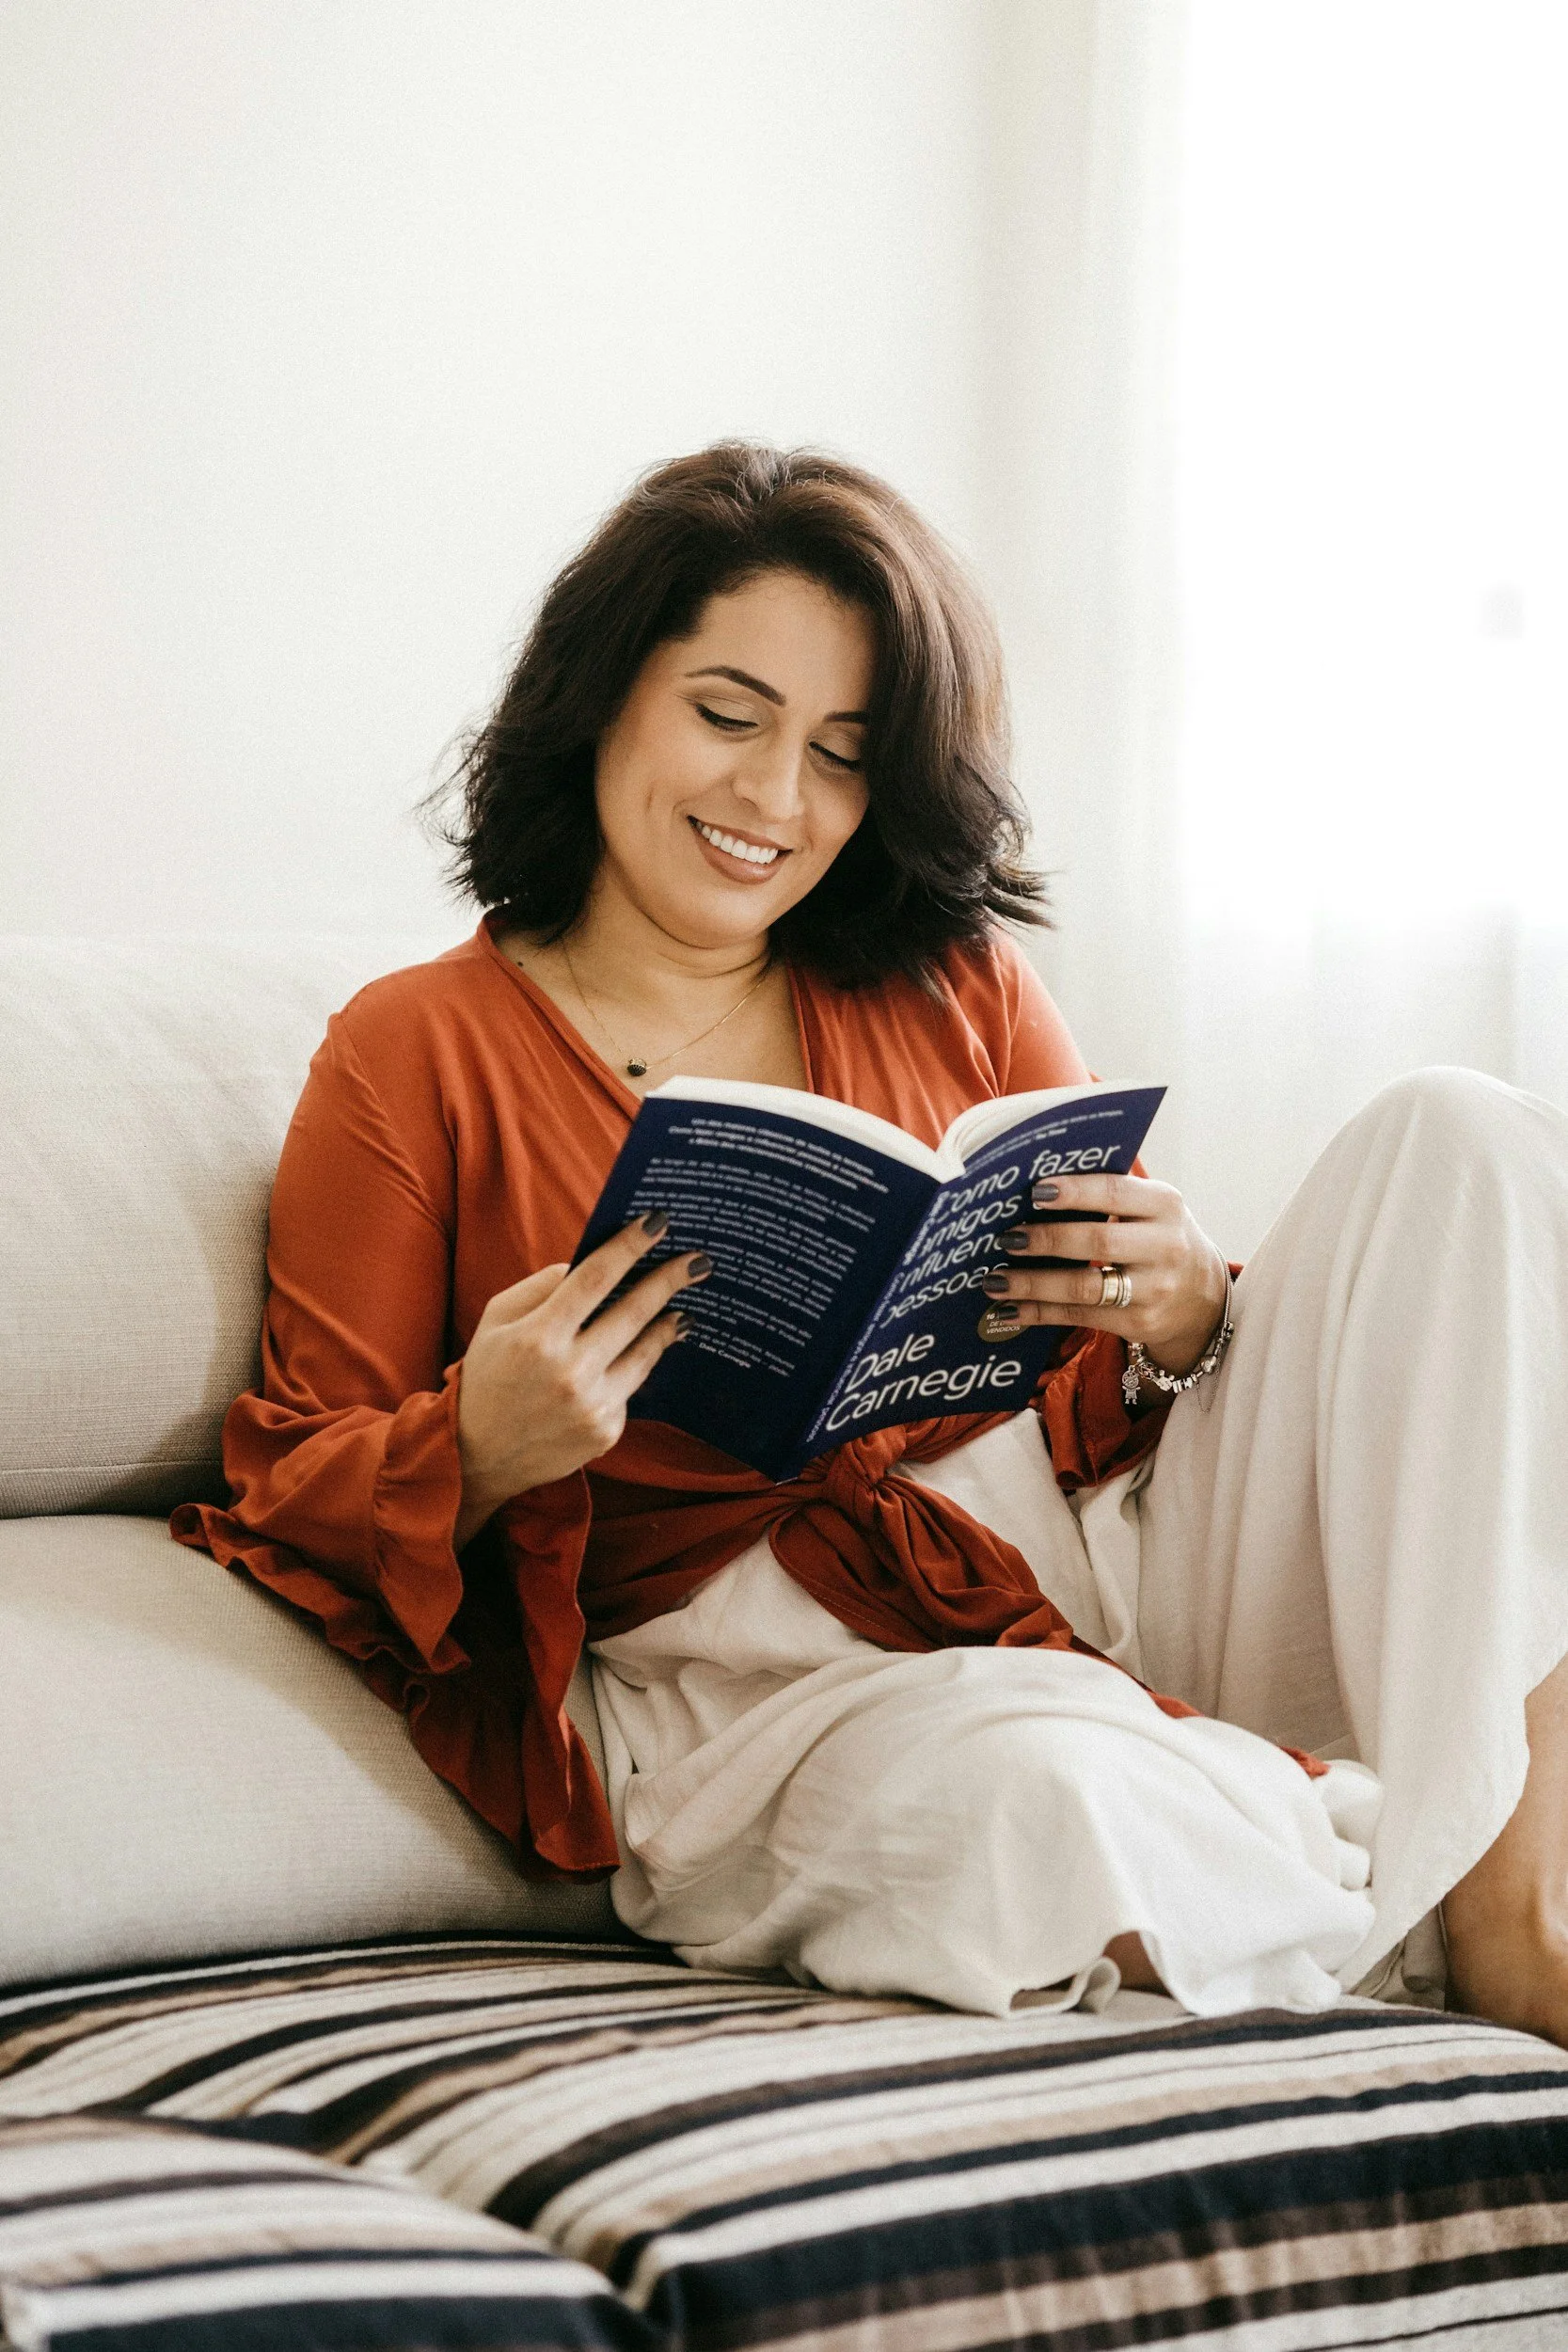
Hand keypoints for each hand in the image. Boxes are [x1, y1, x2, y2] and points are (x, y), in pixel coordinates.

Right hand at [454, 1212, 707, 1545]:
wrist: (477, 1455)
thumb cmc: (488, 1376)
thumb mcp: (497, 1320)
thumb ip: (542, 1287)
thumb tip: (592, 1264)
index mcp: (538, 1336)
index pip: (596, 1278)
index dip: (631, 1246)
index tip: (658, 1222)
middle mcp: (570, 1372)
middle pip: (635, 1311)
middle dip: (670, 1278)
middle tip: (698, 1260)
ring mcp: (593, 1406)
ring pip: (645, 1352)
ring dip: (669, 1324)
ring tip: (683, 1307)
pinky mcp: (606, 1432)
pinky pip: (631, 1387)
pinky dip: (636, 1365)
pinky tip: (643, 1353)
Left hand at [981, 1172, 1227, 1377]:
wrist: (1203, 1298)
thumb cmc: (1158, 1239)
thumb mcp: (1151, 1209)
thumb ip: (1109, 1195)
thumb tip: (1034, 1189)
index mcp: (1164, 1205)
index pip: (1115, 1192)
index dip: (1074, 1192)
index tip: (1035, 1192)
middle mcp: (1165, 1246)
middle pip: (1097, 1241)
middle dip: (1046, 1239)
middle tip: (1006, 1237)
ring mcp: (1154, 1289)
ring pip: (1084, 1287)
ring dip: (1033, 1283)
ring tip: (995, 1280)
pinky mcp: (1140, 1324)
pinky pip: (1080, 1317)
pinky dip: (1039, 1313)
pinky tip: (1009, 1310)